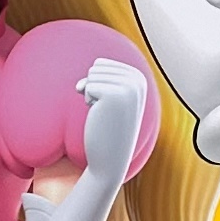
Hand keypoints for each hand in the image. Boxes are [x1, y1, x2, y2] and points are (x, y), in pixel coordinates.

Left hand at [75, 53, 153, 174]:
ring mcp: (128, 87)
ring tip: (105, 113)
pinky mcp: (114, 95)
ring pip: (91, 75)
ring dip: (91, 95)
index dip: (98, 84)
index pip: (102, 64)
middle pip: (96, 67)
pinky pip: (87, 86)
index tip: (110, 103)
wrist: (111, 157)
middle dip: (94, 88)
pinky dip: (88, 101)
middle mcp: (138, 80)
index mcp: (139, 78)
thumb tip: (79, 85)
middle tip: (106, 110)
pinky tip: (100, 116)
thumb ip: (98, 80)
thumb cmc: (107, 126)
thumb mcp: (108, 96)